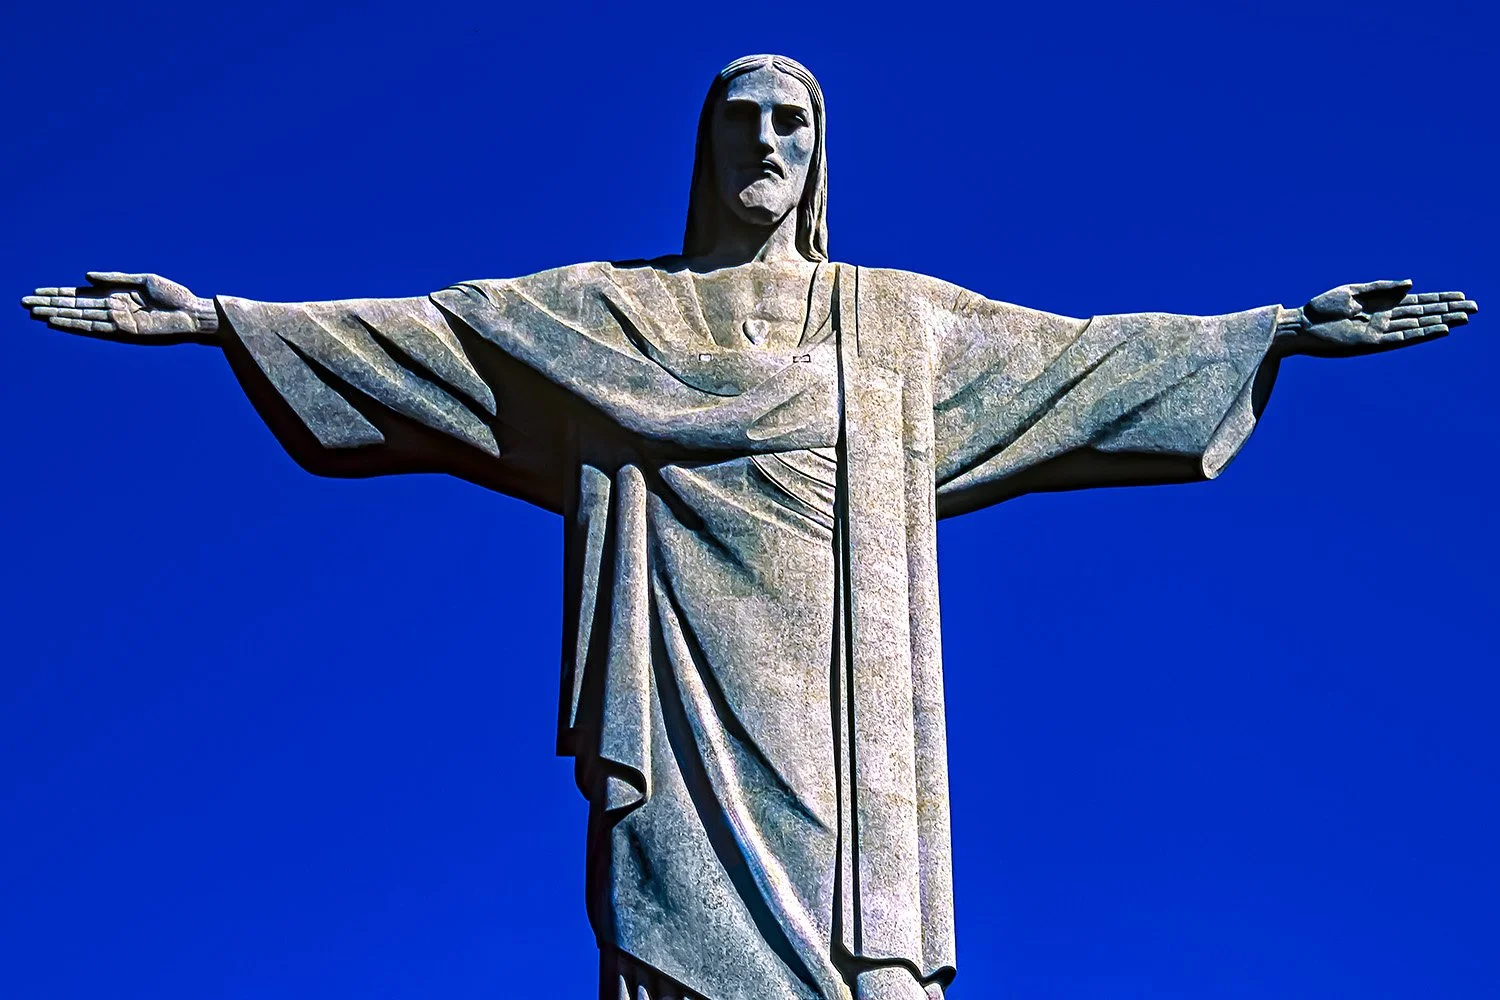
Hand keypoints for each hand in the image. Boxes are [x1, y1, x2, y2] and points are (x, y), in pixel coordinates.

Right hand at [21, 272, 218, 344]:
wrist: (194, 313)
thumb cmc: (174, 296)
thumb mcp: (143, 280)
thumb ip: (114, 278)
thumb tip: (84, 277)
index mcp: (116, 296)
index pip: (80, 295)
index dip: (58, 294)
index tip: (37, 293)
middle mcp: (113, 309)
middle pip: (74, 306)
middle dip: (50, 305)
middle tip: (23, 304)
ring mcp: (117, 321)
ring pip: (79, 317)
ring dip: (57, 315)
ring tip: (34, 313)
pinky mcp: (124, 332)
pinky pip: (94, 328)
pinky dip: (75, 326)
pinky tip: (58, 323)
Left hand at [1280, 279, 1476, 357]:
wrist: (1300, 325)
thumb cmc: (1321, 308)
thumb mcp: (1353, 291)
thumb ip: (1382, 287)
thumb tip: (1413, 284)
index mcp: (1380, 304)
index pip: (1417, 301)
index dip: (1439, 299)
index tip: (1462, 296)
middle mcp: (1385, 319)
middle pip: (1424, 313)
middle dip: (1448, 310)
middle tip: (1475, 308)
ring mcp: (1381, 331)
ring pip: (1419, 326)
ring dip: (1442, 322)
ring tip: (1465, 318)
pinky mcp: (1373, 342)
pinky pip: (1404, 339)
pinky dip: (1423, 334)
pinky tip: (1441, 329)